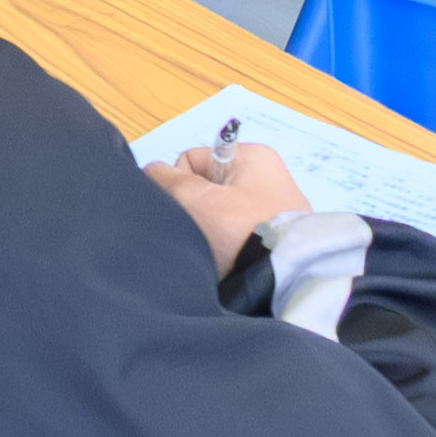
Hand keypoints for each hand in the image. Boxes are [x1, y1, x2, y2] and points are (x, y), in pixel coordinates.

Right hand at [152, 137, 305, 279]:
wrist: (281, 280)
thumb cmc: (239, 231)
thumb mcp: (193, 198)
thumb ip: (164, 179)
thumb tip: (153, 172)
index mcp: (253, 156)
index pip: (192, 160)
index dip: (181, 186)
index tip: (193, 209)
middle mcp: (269, 177)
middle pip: (208, 189)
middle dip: (199, 212)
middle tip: (204, 233)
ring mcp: (276, 211)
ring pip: (221, 216)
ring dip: (213, 232)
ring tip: (219, 252)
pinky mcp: (278, 240)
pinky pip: (239, 237)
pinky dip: (231, 248)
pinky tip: (232, 262)